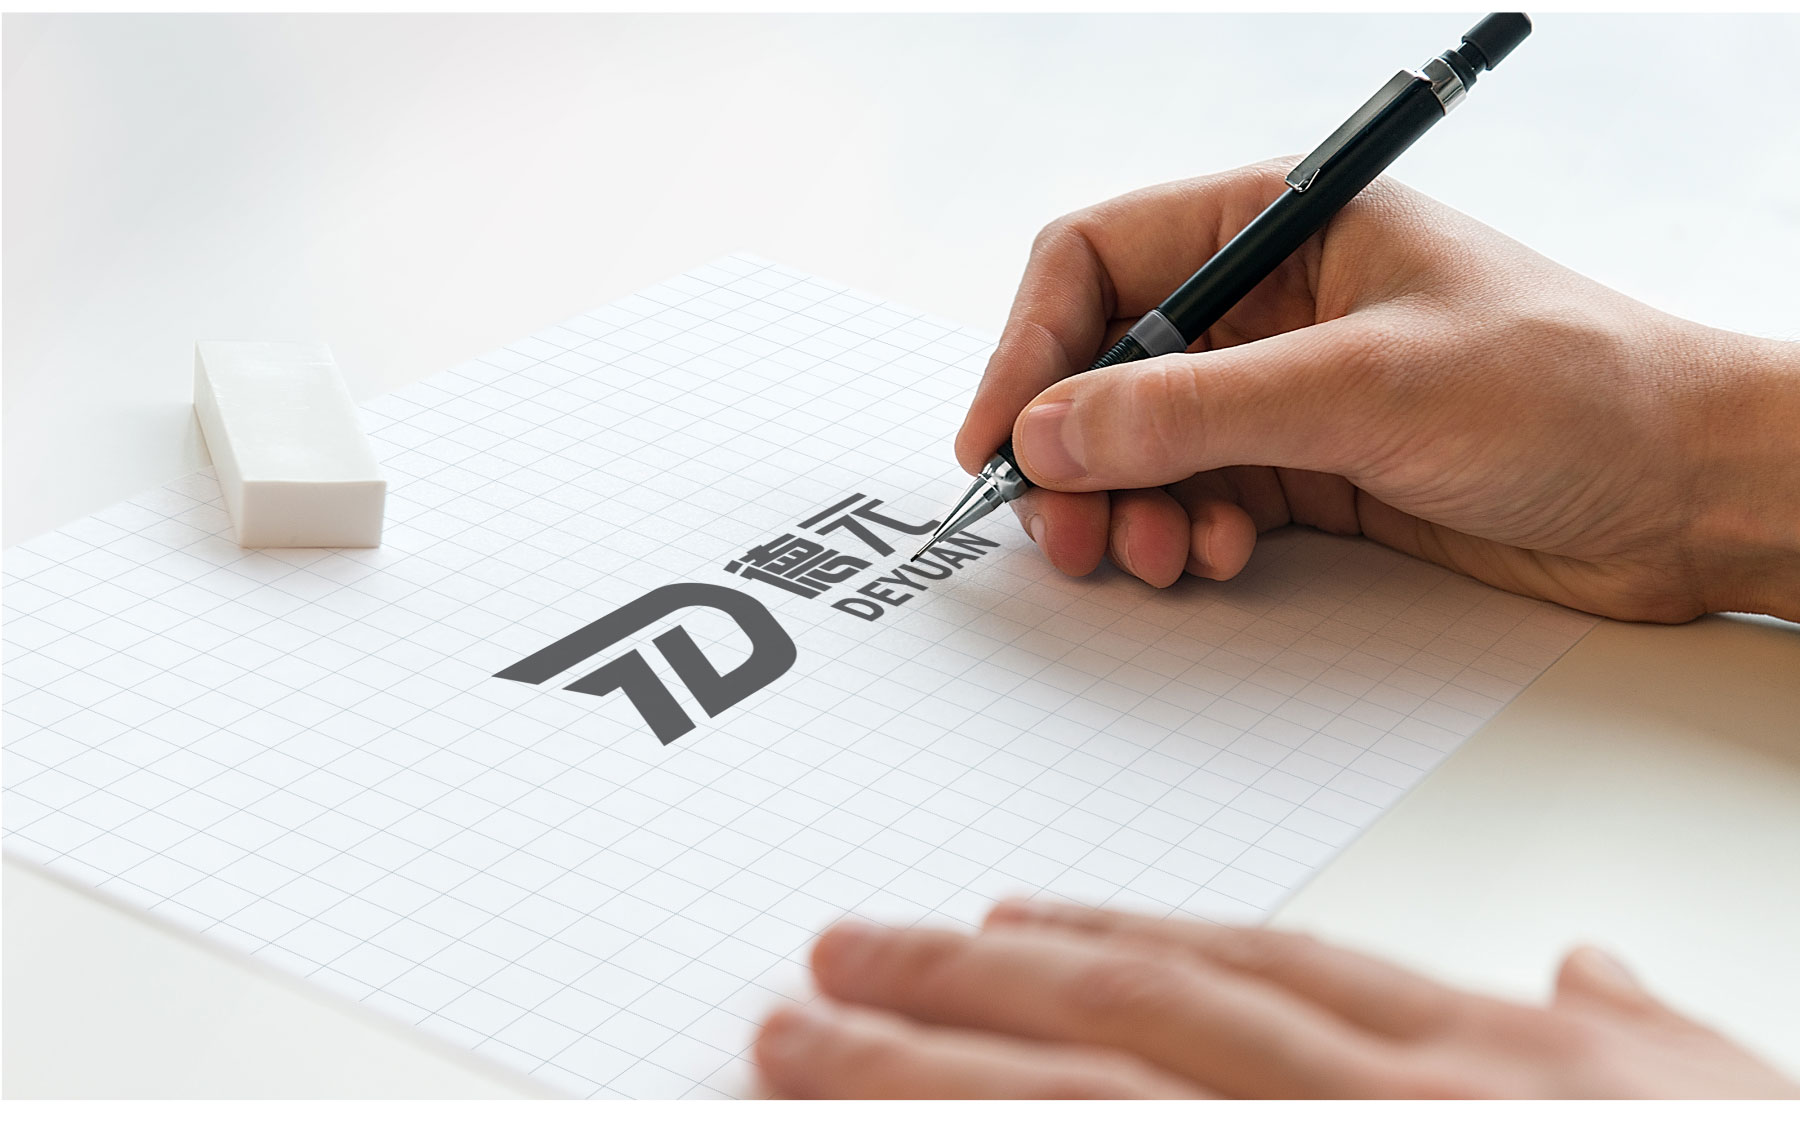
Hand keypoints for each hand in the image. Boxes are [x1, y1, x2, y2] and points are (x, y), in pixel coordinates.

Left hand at [754, 900, 1799, 1097]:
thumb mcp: (1708, 1094)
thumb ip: (1622, 1027)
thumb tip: (1586, 960)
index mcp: (1463, 1052)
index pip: (1247, 968)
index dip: (1109, 935)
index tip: (999, 921)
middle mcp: (1367, 1103)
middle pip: (1127, 1024)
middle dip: (962, 989)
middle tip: (830, 960)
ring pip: (1085, 1112)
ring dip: (922, 1080)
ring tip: (797, 1050)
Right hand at [955, 162, 1799, 621]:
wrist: (1687, 493)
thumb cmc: (1572, 389)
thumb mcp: (1370, 387)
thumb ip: (1199, 409)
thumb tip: (1053, 433)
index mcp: (1279, 226)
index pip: (1095, 262)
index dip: (1028, 348)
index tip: (1000, 440)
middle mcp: (1266, 306)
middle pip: (1102, 367)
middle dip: (1073, 453)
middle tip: (1067, 532)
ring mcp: (1283, 392)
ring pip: (1141, 447)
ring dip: (1127, 508)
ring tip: (1153, 558)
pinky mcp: (1308, 470)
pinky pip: (1198, 500)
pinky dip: (1186, 535)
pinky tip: (1220, 557)